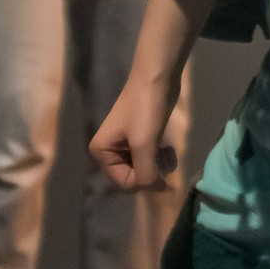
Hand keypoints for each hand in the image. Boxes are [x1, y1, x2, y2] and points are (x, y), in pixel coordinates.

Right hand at [89, 71, 182, 191]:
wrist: (156, 78)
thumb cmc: (146, 110)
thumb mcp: (144, 145)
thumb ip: (146, 173)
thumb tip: (157, 190)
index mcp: (102, 153)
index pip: (125, 183)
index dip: (145, 181)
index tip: (160, 167)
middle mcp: (109, 151)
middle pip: (134, 178)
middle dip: (152, 172)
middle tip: (164, 157)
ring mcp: (124, 145)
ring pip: (145, 170)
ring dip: (159, 166)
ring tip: (167, 151)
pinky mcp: (140, 138)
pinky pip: (150, 160)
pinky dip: (160, 158)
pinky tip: (167, 147)